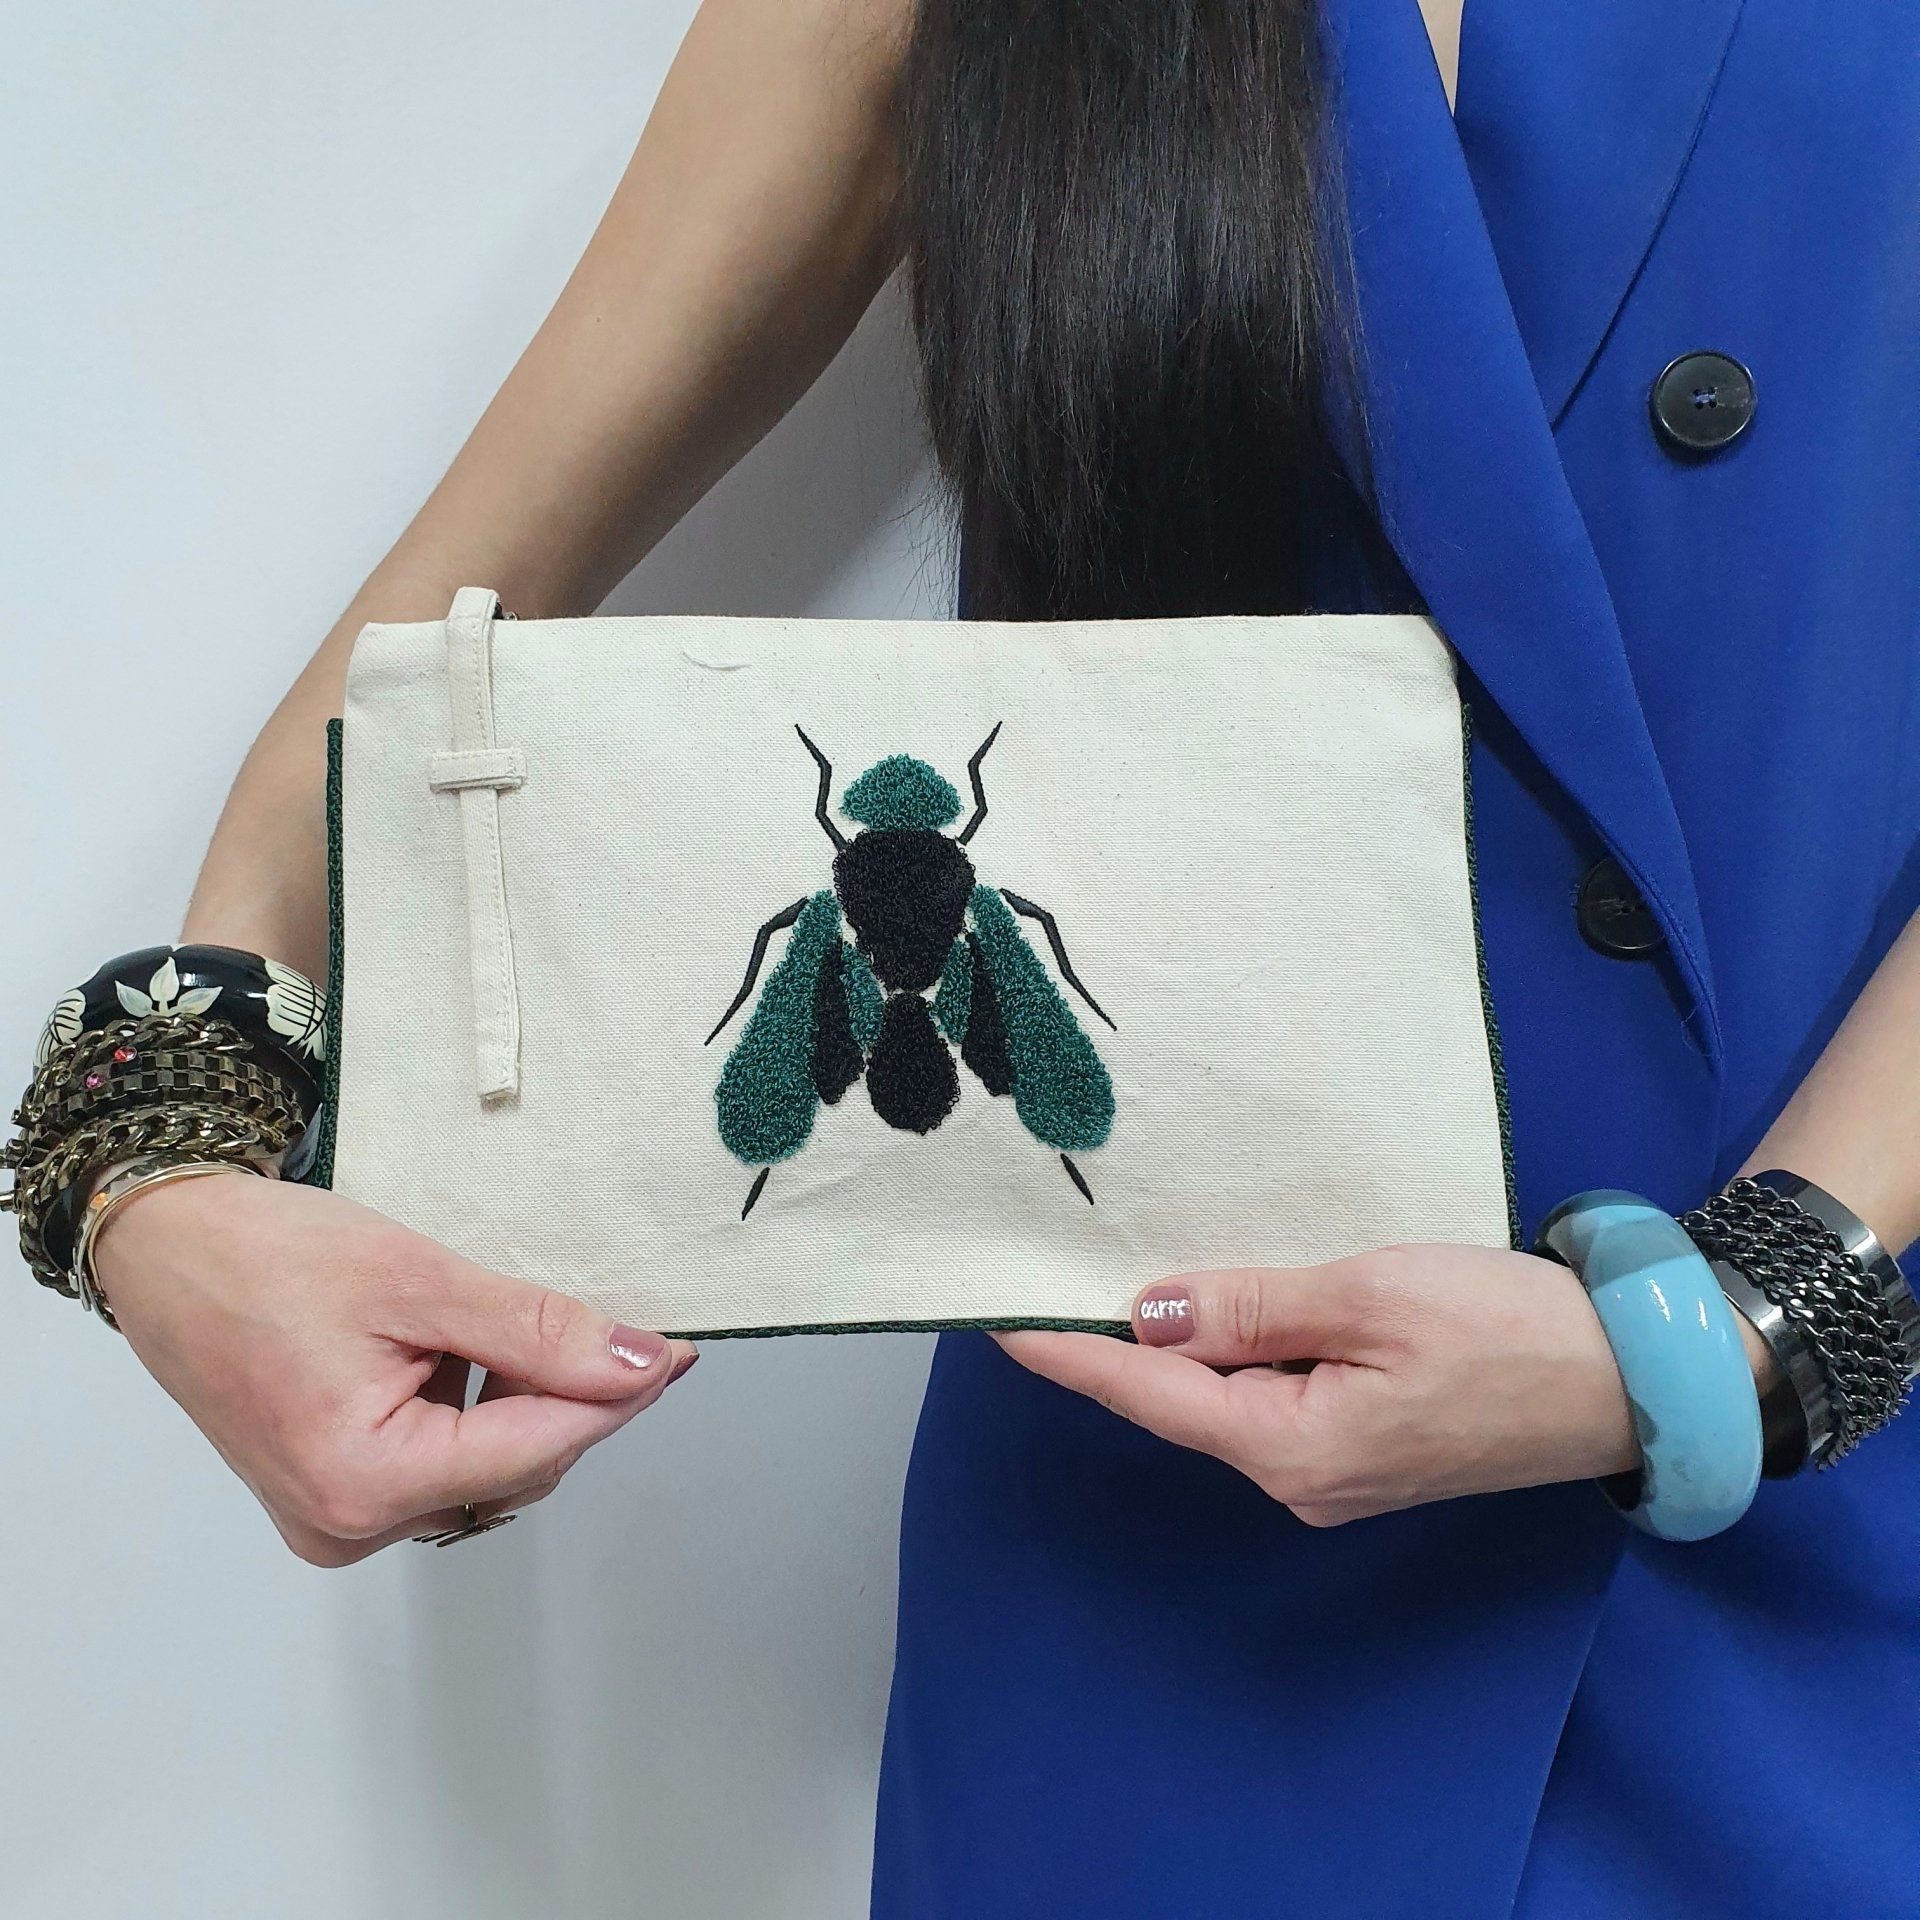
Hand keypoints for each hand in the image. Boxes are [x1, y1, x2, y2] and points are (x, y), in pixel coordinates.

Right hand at [92, 1170, 697, 1565]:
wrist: (164, 1245)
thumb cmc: (264, 1255)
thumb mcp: (419, 1281)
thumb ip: (539, 1331)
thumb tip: (641, 1362)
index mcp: (364, 1483)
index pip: (542, 1447)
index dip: (620, 1394)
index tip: (677, 1349)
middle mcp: (349, 1524)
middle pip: (519, 1465)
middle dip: (563, 1394)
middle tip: (586, 1313)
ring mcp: (337, 1517)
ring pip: (486, 1466)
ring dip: (513, 1398)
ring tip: (474, 1318)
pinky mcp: (334, 1492)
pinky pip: (441, 1460)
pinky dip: (470, 1406)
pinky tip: (448, 1347)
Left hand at [994, 1244, 1644, 1526]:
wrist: (1635, 1378)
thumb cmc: (1510, 1330)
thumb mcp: (1374, 1296)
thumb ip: (1254, 1306)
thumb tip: (1149, 1313)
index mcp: (1290, 1446)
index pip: (1145, 1391)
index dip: (1065, 1352)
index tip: (991, 1318)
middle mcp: (1296, 1474)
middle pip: (1174, 1399)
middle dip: (1106, 1342)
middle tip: (1035, 1275)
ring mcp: (1329, 1465)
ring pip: (1219, 1395)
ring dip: (1167, 1341)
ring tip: (1100, 1275)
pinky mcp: (1361, 1440)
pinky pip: (1266, 1391)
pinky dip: (1227, 1346)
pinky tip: (1206, 1302)